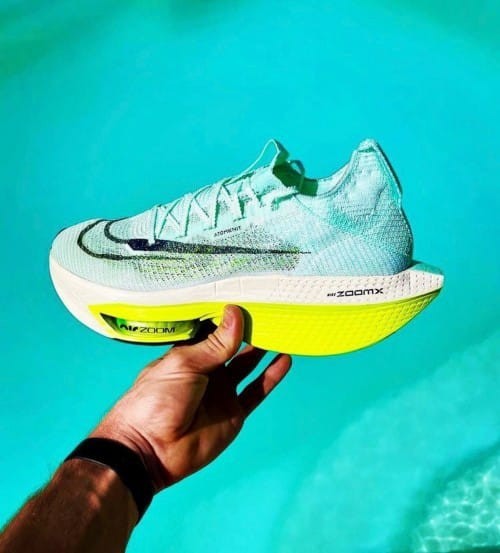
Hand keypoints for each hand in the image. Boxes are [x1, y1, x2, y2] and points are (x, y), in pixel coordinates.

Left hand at [91, 305, 291, 491]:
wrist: (150, 450)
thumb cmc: (157, 399)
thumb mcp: (184, 364)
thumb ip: (215, 344)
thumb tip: (235, 312)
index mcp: (188, 355)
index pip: (212, 330)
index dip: (227, 316)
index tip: (247, 296)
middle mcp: (207, 370)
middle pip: (233, 346)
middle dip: (249, 329)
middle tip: (270, 309)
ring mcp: (222, 391)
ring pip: (248, 365)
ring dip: (263, 349)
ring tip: (281, 329)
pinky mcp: (234, 412)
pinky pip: (257, 391)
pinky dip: (271, 376)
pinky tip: (285, 359)